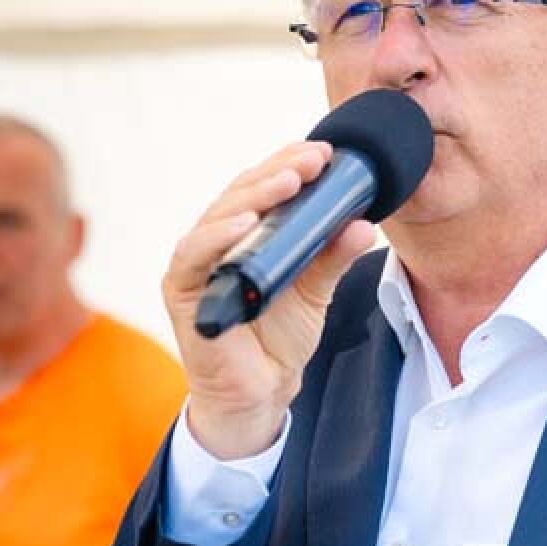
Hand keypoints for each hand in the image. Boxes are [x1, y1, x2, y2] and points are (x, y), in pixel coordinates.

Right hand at [162, 142, 374, 457]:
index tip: (326, 153)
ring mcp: (198, 264)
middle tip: (314, 160)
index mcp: (247, 233)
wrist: (262, 392)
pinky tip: (244, 223)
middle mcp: (218, 240)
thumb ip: (333, 257)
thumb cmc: (279, 337)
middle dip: (279, 172)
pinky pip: (193, 256)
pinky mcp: (183, 292)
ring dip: (253, 195)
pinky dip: (216, 236)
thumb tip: (363, 224)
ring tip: (287, 183)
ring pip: (218, 215)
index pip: (264, 186)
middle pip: (242, 193)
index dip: (289, 163)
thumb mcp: (316, 291)